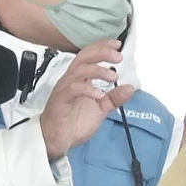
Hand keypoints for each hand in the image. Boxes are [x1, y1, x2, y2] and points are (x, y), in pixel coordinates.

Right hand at [40, 41, 137, 160]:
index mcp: (79, 79)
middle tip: (118, 56)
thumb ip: (114, 98)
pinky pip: (73, 89)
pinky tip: (100, 94)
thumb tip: (130, 87)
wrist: (56, 140)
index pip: (89, 56)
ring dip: (98, 70)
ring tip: (114, 77)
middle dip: (101, 53)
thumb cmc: (73, 123)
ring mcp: (65, 89)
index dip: (102, 47)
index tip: (117, 45)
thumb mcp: (100, 109)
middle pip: (84, 57)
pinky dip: (88, 89)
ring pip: (79, 70)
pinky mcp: (61, 100)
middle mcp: (71, 80)